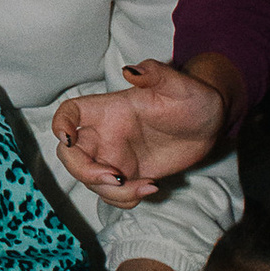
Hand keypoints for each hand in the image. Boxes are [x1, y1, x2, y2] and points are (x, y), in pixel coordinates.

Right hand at [51, 60, 227, 203]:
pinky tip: (153, 188)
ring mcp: (115, 157)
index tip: (67, 138)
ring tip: (147, 186)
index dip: (60, 124)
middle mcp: (106, 134)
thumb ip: (153, 73)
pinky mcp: (130, 175)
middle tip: (116, 178)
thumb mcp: (178, 84)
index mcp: (109, 110)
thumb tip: (129, 71)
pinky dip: (126, 200)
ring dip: (112, 192)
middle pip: (71, 155)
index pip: (70, 113)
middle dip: (84, 172)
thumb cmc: (193, 98)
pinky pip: (113, 194)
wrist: (209, 125)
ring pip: (92, 181)